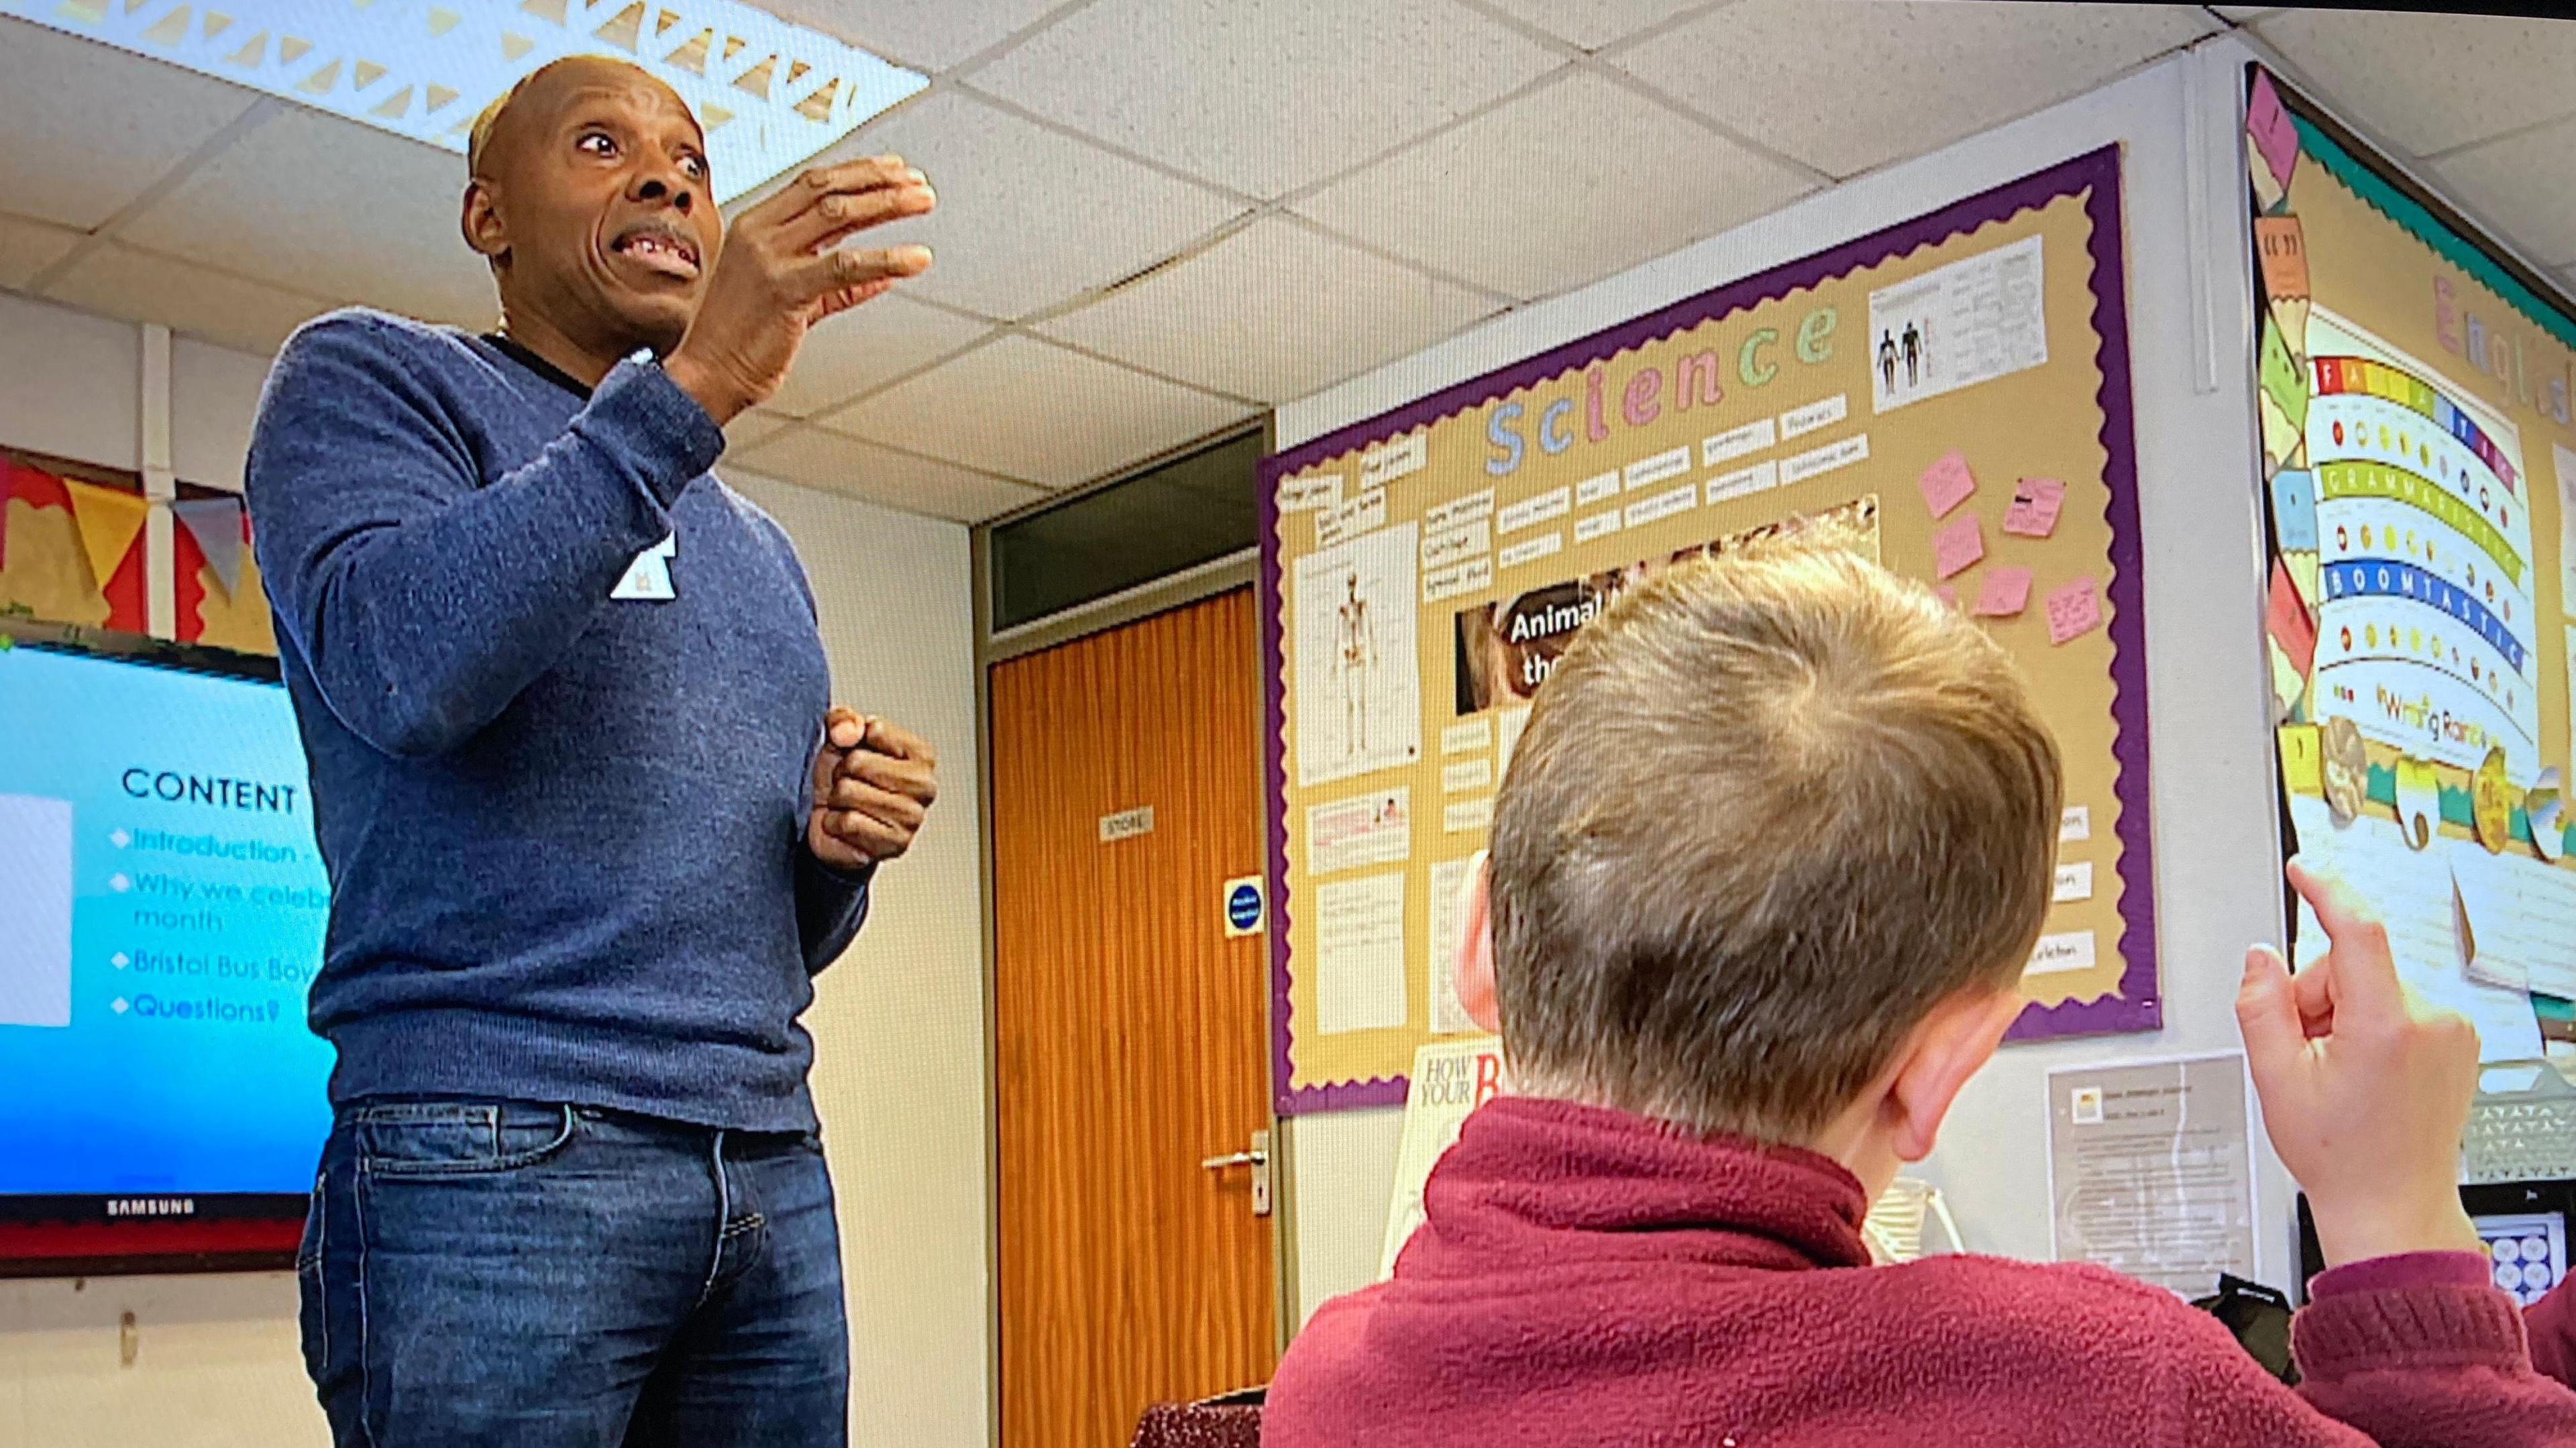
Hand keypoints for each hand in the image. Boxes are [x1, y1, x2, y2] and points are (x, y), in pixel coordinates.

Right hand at [665, 156, 936, 423]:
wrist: (706, 375)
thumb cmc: (741, 340)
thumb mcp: (791, 299)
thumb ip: (836, 284)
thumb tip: (880, 275)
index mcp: (754, 225)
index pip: (812, 182)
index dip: (858, 172)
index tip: (894, 170)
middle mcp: (759, 233)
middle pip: (827, 187)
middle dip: (879, 180)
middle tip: (918, 184)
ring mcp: (769, 258)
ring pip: (838, 213)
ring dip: (888, 204)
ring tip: (922, 202)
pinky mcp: (785, 289)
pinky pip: (845, 265)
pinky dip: (887, 258)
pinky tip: (915, 259)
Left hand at [806, 706, 938, 870]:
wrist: (833, 823)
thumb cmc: (845, 779)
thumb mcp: (840, 738)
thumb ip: (844, 720)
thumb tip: (847, 731)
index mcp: (921, 754)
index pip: (875, 730)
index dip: (853, 741)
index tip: (856, 753)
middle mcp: (925, 785)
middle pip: (858, 762)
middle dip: (841, 772)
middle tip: (849, 782)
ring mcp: (912, 818)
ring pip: (849, 793)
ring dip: (837, 799)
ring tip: (848, 803)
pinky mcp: (895, 844)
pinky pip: (848, 822)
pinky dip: (835, 823)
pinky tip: (846, 824)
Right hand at [2237, 859, 2482, 1266]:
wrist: (2393, 1203)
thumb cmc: (2341, 1155)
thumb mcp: (2274, 1079)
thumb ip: (2260, 1005)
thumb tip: (2262, 957)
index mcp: (2386, 1026)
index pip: (2359, 930)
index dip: (2326, 891)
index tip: (2304, 871)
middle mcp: (2431, 1020)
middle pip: (2351, 965)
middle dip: (2317, 996)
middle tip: (2306, 1052)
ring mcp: (2452, 1032)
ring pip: (2373, 985)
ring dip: (2344, 1014)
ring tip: (2338, 1071)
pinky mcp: (2458, 1041)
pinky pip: (2398, 1005)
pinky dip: (2372, 1025)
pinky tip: (2364, 1071)